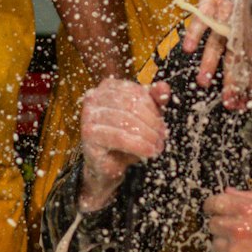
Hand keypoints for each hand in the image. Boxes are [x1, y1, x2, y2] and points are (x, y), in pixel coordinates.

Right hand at [78, 77, 169, 207]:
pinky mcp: (89, 135)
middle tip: (162, 136)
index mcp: (108, 87)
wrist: (108, 164)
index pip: (136, 92)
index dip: (153, 108)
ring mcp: (88, 116)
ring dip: (147, 135)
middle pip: (131, 105)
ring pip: (126, 121)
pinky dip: (138, 145)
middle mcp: (94, 98)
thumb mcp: (145, 116)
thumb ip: (155, 100)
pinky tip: (148, 152)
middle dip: (152, 122)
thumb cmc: (126, 136)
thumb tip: (164, 87)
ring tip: (157, 145)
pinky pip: (119, 138)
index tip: (162, 123)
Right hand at [183, 0, 246, 103]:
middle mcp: (238, 24)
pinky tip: (187, 48)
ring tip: (202, 81)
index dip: (243, 81)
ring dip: (210, 61)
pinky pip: (201, 17)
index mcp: (248, 31)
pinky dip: (195, 33)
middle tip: (227, 101)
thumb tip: (246, 67)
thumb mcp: (248, 12)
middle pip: (235, 56)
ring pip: (217, 40)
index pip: (247, 61)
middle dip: (230, 79)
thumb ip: (244, 37)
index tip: (239, 103)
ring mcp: (224, 11)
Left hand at [204, 189, 251, 251]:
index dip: (212, 205)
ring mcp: (233, 251)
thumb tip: (227, 191)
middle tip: (238, 232)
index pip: (216, 203)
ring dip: (225, 245)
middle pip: (213, 224)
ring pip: (215, 244)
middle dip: (222, 226)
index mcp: (249, 210)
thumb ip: (251, 197)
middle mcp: (237, 229)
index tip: (213, 209)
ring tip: (245, 249)